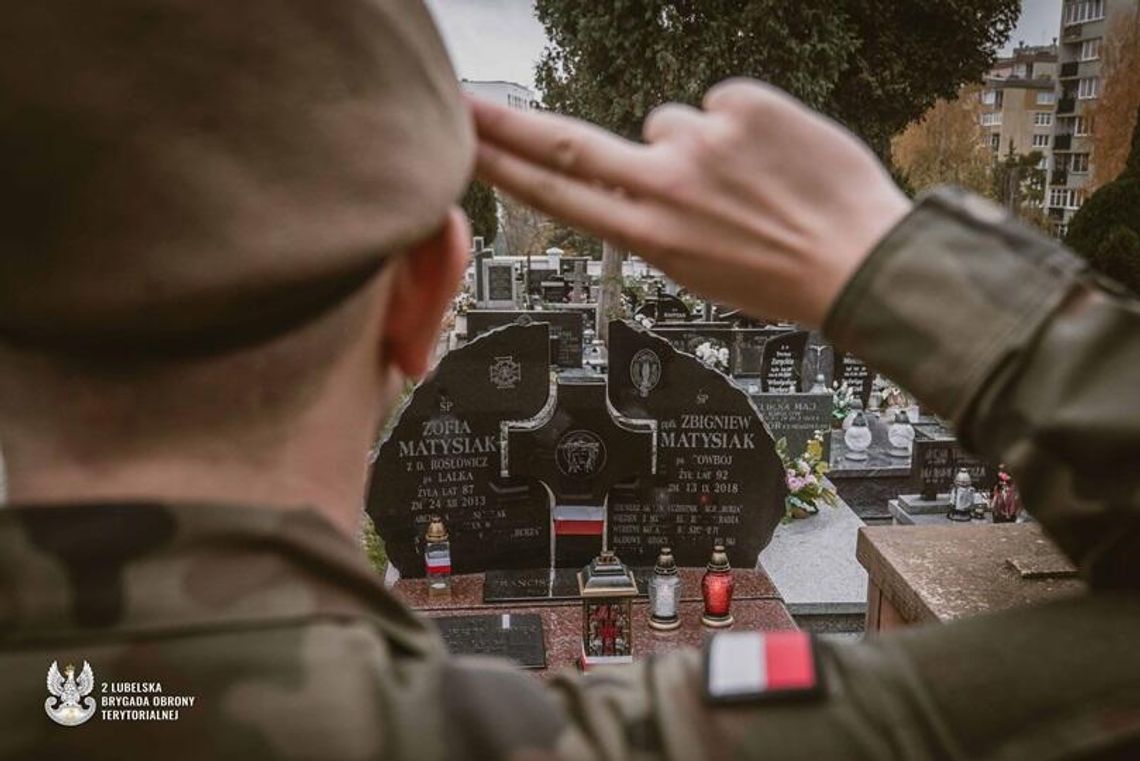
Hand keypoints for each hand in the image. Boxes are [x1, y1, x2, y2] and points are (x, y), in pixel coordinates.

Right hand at [471, 78, 911, 326]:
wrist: (863, 260)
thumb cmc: (782, 274)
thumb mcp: (696, 269)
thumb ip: (653, 219)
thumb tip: (640, 162)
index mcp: (649, 237)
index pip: (558, 195)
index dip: (502, 166)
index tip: (463, 143)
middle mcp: (664, 186)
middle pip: (568, 144)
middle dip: (508, 125)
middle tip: (467, 102)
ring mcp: (702, 141)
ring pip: (672, 122)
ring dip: (701, 144)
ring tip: (750, 181)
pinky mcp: (743, 104)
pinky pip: (723, 104)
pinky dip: (744, 127)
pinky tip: (774, 160)